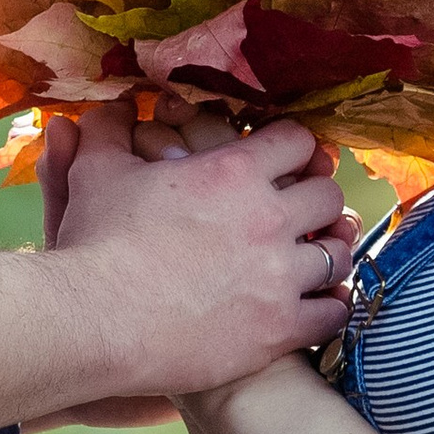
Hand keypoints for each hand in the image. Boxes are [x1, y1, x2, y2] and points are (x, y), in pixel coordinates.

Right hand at [49, 106, 354, 397]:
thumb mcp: (96, 170)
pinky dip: (330, 307)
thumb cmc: (95, 244)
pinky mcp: (279, 329)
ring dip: (327, 252)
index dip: (293, 147)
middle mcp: (269, 219)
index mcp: (233, 171)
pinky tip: (316, 305)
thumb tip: (120, 104)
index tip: (286, 160)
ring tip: (311, 258)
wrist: (95, 322)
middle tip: (300, 211)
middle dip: (316, 198)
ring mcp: (279, 277)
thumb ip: (111, 129)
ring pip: (338, 254)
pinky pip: (333, 315)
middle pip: (328, 195)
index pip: (297, 141)